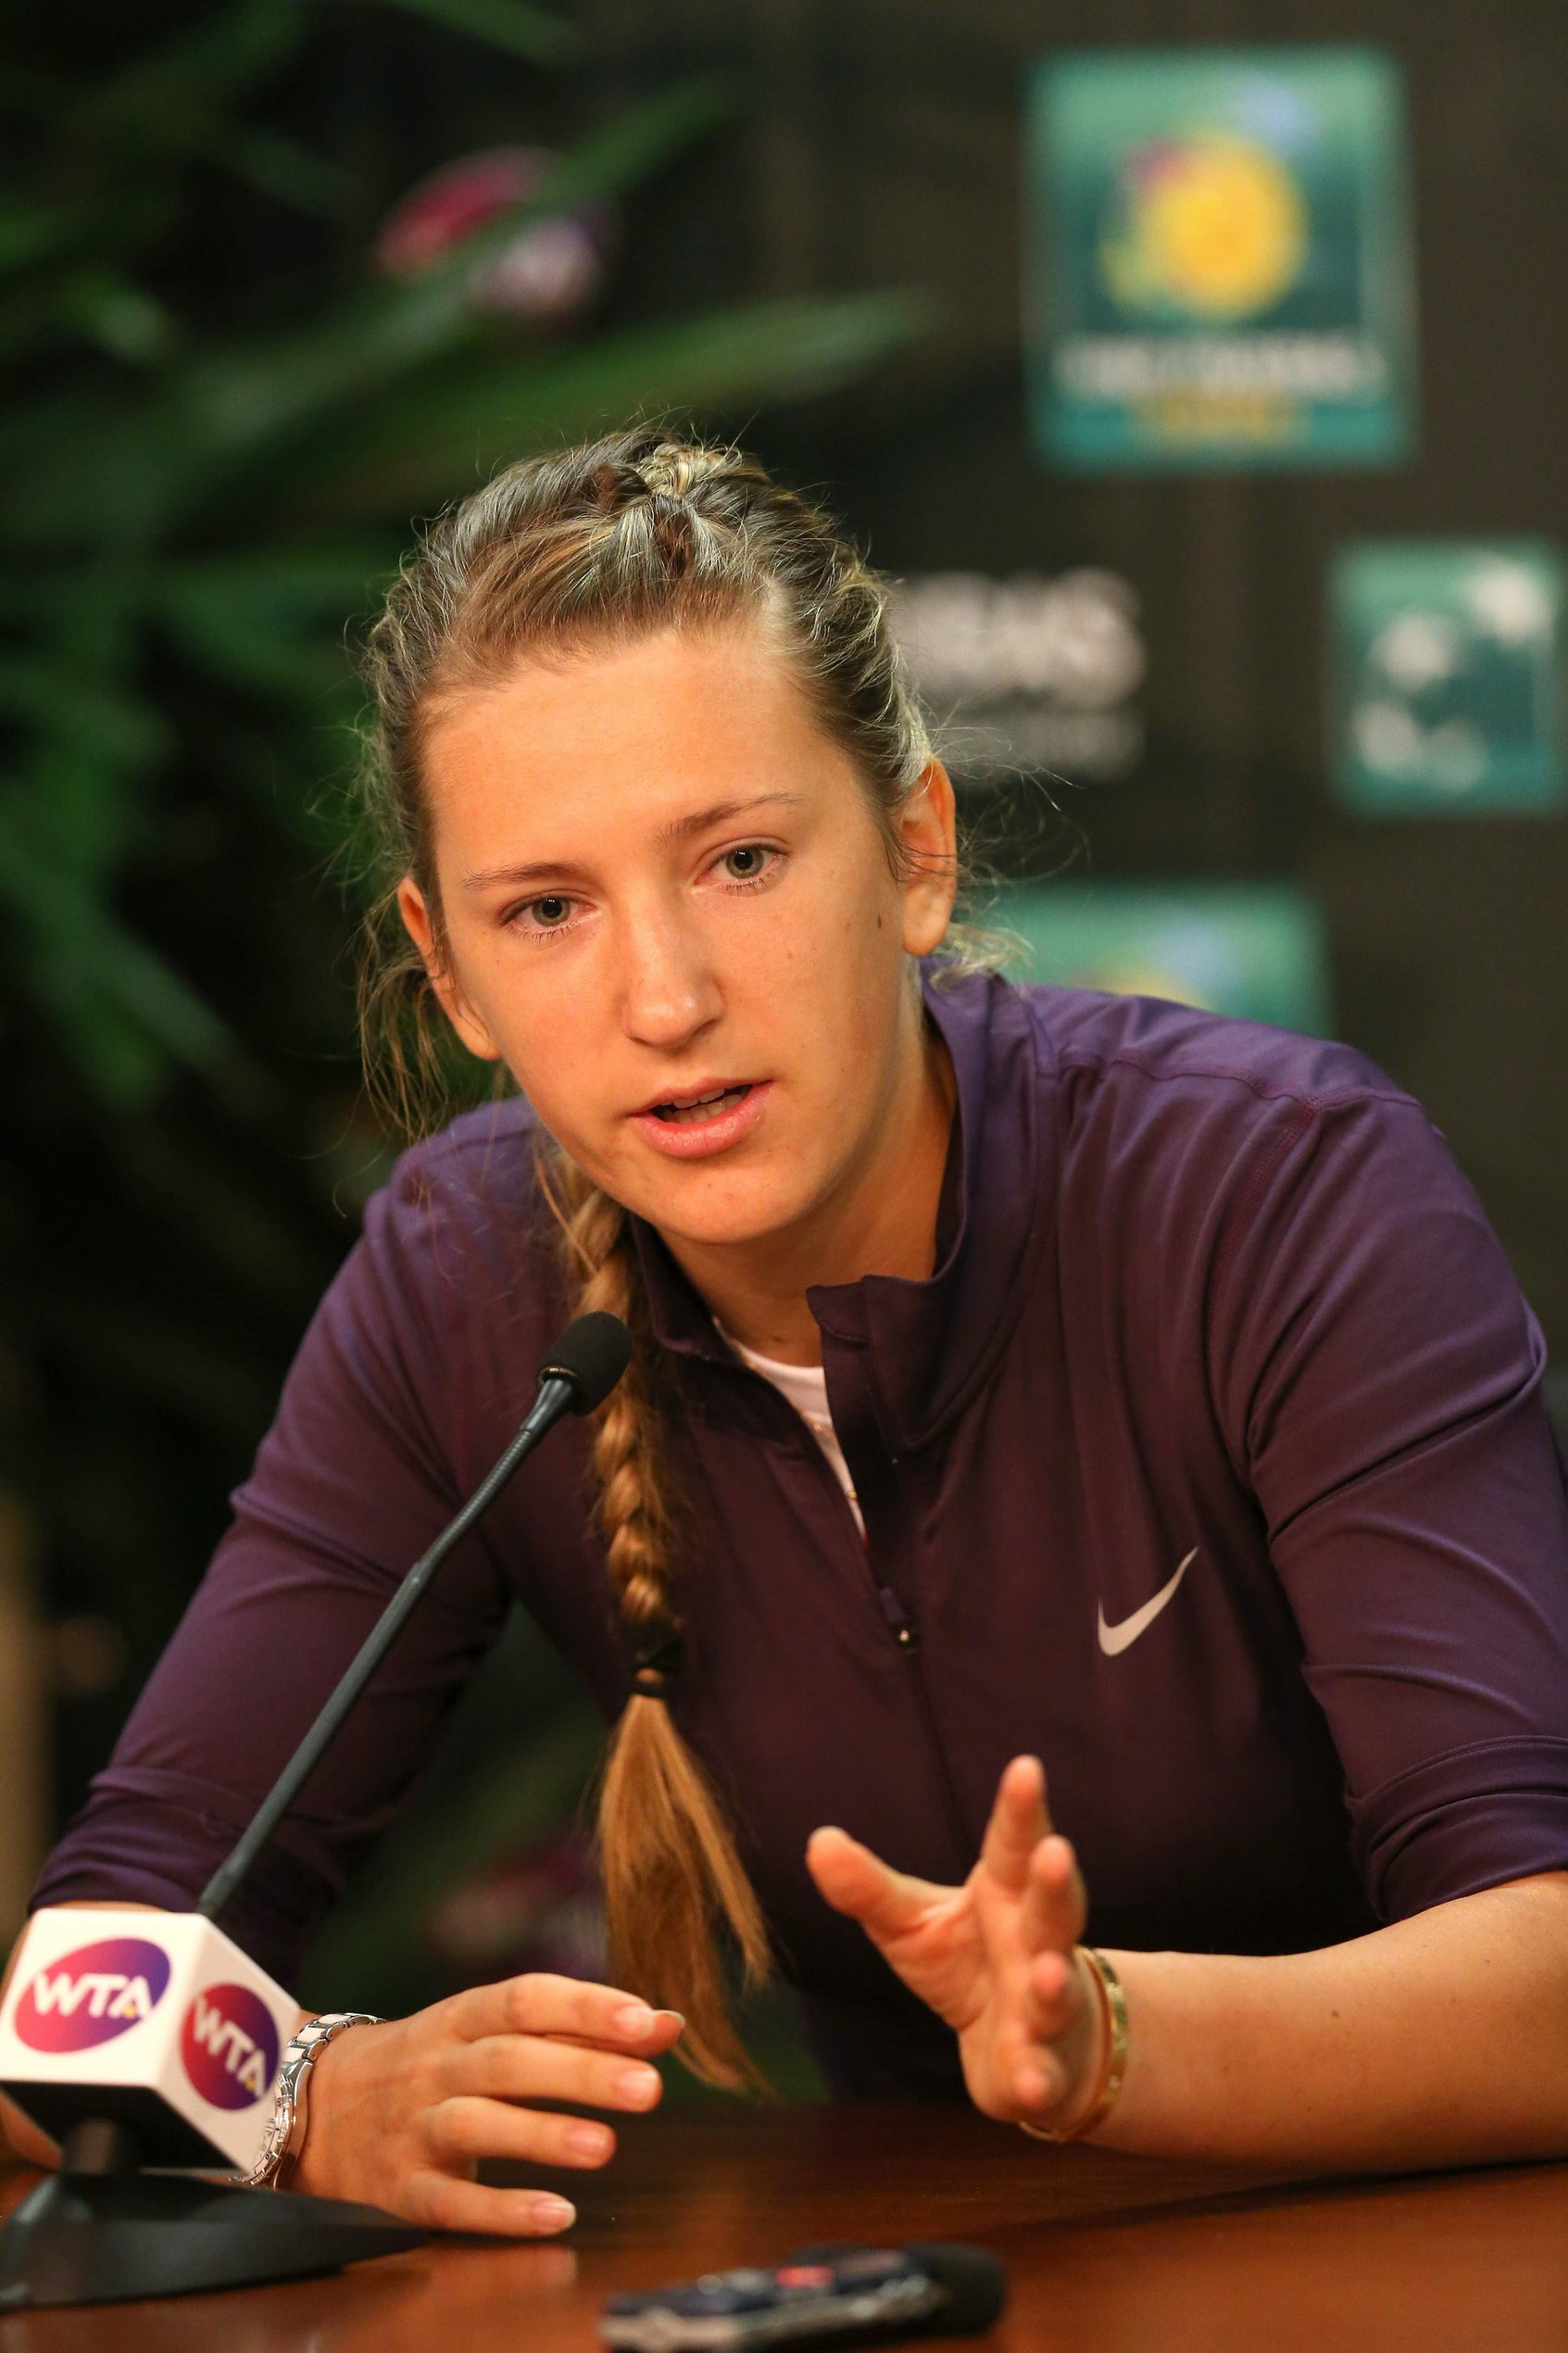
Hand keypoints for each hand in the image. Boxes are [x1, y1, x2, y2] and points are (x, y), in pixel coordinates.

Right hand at [292, 1972, 683, 2232]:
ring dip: (540, 2135)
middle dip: (579, 2072)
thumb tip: (667, 2025)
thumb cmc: (432, 2062)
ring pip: (474, 2124)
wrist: (312, 2106)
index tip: (646, 2022)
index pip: (526, 1999)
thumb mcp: (492, 2031)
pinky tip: (555, 2214)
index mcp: (463, 2017)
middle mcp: (436, 2065)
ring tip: (604, 2147)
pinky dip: (500, 2210)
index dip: (585, 2007)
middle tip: (648, 2089)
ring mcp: (414, 2127)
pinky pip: (448, 2202)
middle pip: (507, 2060)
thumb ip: (579, 2028)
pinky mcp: (399, 2189)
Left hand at [805, 1755, 1104, 2131]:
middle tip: (1056, 1852)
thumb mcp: (911, 1922)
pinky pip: (1043, 2074)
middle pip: (1054, 1908)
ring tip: (1044, 1975)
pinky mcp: (1041, 2066)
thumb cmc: (967, 1963)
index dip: (1022, 1808)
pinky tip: (1032, 2086)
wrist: (1024, 2045)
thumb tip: (817, 1840)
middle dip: (1056, 1883)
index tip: (1026, 1766)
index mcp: (1008, 1895)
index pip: (1015, 1844)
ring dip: (1052, 1983)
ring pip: (1055, 1990)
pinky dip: (1040, 2080)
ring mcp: (1047, 2007)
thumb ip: (868, 1888)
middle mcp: (1038, 1944)